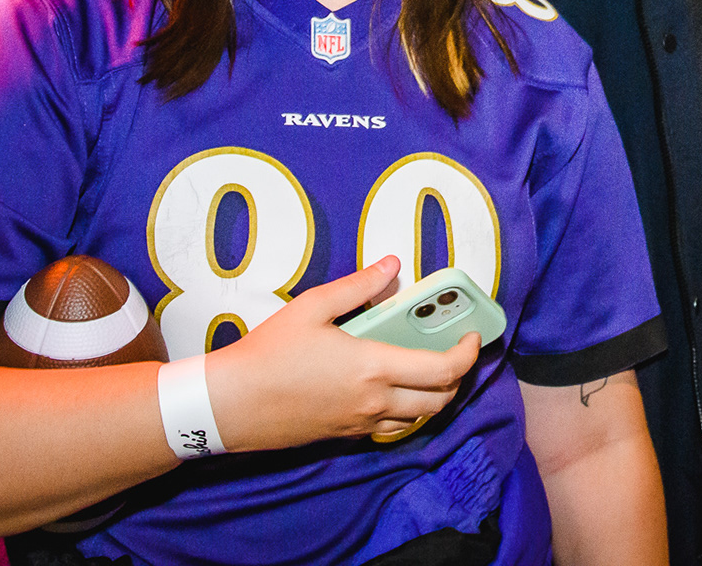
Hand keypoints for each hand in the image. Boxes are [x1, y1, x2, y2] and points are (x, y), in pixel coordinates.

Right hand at [202, 256, 481, 452]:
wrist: (229, 405)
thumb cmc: (268, 354)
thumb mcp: (311, 307)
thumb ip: (358, 286)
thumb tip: (392, 265)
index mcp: (374, 368)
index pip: (443, 370)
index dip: (467, 354)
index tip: (472, 336)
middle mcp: (374, 402)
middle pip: (439, 400)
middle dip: (458, 377)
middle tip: (453, 352)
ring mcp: (359, 424)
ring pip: (418, 419)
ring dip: (434, 397)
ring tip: (428, 369)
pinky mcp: (343, 436)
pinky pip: (390, 428)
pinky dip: (405, 410)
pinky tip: (391, 388)